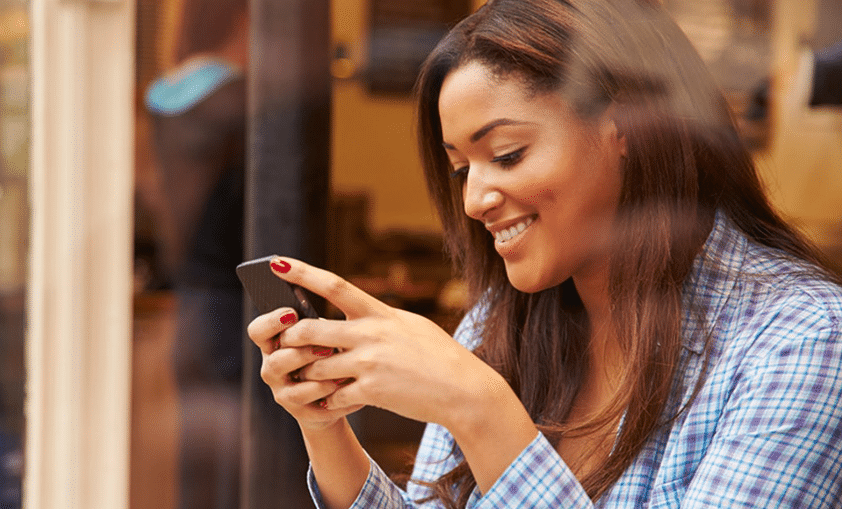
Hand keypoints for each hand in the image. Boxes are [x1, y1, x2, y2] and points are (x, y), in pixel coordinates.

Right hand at [247, 306, 362, 429]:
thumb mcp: (323, 333)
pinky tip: (348, 388)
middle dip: (302, 353)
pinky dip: (332, 398)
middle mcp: (273, 367)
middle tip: (327, 347)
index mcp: (274, 343)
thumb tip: (325, 305)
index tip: (291, 314)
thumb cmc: (328, 352)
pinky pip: (312, 407)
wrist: (335, 393)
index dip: (271, 322)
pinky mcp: (299, 411)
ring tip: (341, 374)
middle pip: (277, 360)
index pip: (258, 331)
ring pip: (292, 388)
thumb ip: (317, 323)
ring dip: (318, 379)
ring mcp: (283, 391)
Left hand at [262, 257, 505, 428]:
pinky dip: (329, 402)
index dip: (302, 273)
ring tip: (307, 380)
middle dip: (290, 337)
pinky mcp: (372, 391)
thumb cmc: (438, 356)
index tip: (276, 264)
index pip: (335, 286)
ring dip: (307, 375)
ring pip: (316, 367)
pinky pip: (334, 397)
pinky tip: (333, 403)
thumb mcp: (410, 326)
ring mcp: (370, 363)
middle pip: (312, 329)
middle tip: (282, 342)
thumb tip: (354, 312)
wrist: (464, 390)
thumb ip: (379, 319)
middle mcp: (371, 334)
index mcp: (380, 313)